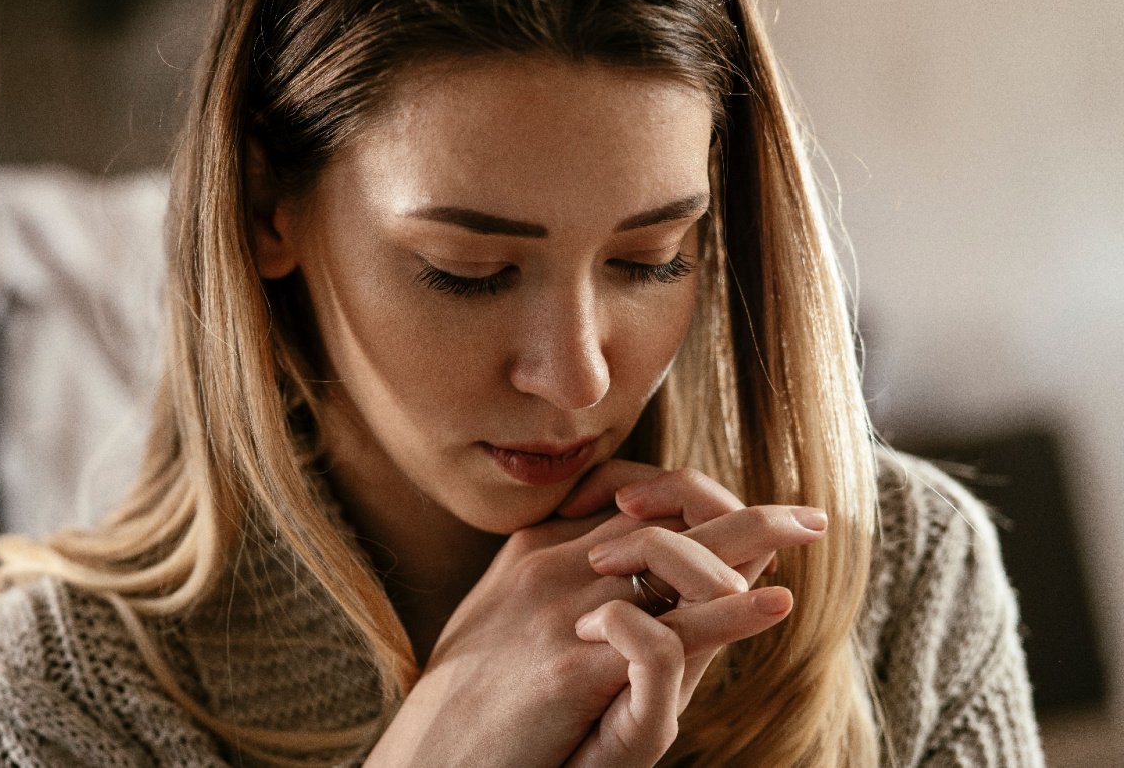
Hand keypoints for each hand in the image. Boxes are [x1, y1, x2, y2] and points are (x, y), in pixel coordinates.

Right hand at [366, 465, 822, 767]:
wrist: (426, 758)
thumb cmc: (470, 702)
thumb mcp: (509, 623)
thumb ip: (563, 588)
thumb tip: (624, 576)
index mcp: (532, 550)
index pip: (626, 491)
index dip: (689, 495)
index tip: (738, 510)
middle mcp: (550, 565)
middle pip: (661, 513)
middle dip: (741, 509)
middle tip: (805, 515)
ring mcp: (562, 611)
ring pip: (673, 553)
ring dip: (752, 539)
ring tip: (808, 533)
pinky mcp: (575, 667)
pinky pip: (671, 629)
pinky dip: (732, 612)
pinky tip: (775, 605)